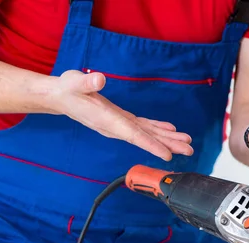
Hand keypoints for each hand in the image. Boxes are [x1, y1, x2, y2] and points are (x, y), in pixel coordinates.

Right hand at [47, 70, 192, 160]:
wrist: (59, 97)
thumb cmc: (67, 90)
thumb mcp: (74, 82)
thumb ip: (86, 82)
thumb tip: (99, 80)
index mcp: (107, 120)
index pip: (133, 136)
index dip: (151, 146)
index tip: (167, 155)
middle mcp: (115, 126)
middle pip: (145, 138)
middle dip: (167, 145)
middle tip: (189, 150)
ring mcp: (118, 124)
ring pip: (146, 134)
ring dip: (166, 139)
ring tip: (186, 142)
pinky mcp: (119, 118)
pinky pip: (141, 126)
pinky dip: (156, 129)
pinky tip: (169, 130)